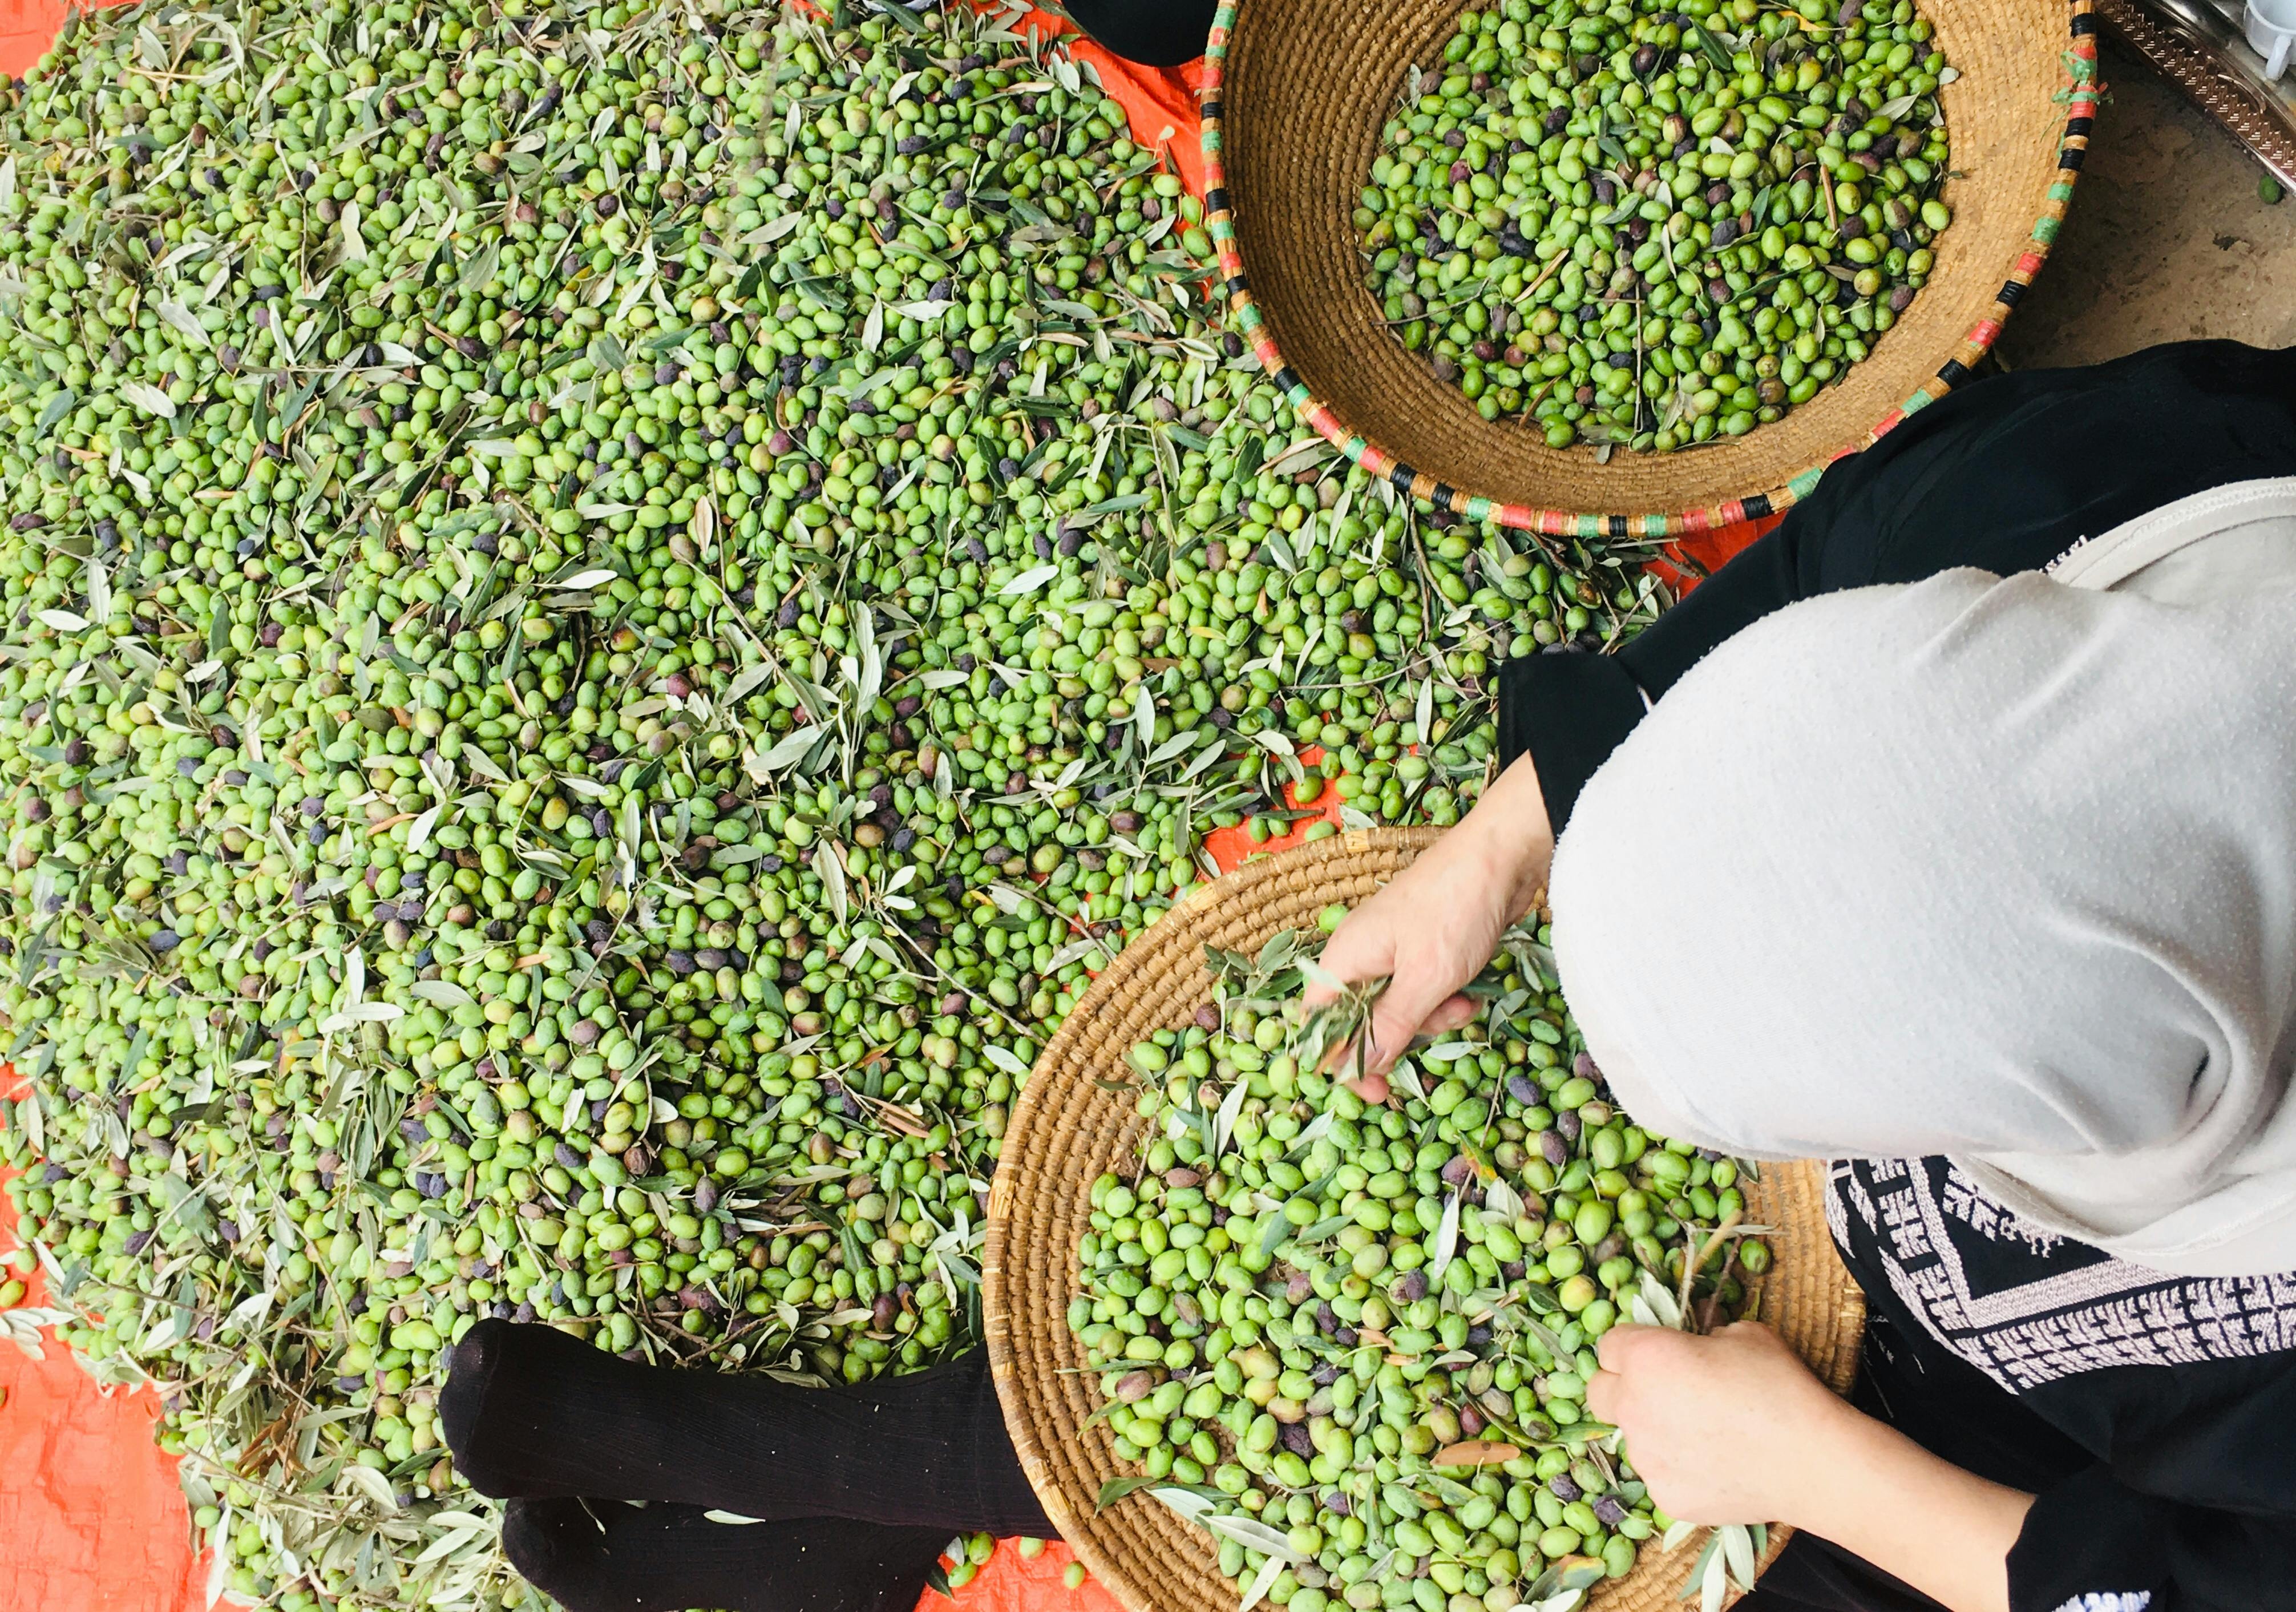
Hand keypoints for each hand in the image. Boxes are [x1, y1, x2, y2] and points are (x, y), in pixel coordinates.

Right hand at [1306, 755, 1553, 1101]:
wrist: (1502, 855)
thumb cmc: (1455, 910)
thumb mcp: (1426, 979)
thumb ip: (1391, 1026)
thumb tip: (1361, 1066)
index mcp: (1343, 960)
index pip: (1318, 1026)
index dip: (1340, 1063)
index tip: (1376, 1091)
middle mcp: (1358, 956)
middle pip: (1359, 1022)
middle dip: (1399, 1038)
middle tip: (1431, 1042)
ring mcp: (1390, 951)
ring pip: (1396, 1010)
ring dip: (1430, 1020)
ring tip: (1461, 1004)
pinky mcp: (1421, 949)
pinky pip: (1421, 992)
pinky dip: (1443, 1000)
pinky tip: (1469, 992)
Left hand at [1588, 1323, 2035, 1611]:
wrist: (1812, 1461)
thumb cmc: (1779, 1386)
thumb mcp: (1743, 1334)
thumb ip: (1702, 1337)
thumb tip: (1695, 1347)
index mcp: (1646, 1358)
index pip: (1609, 1345)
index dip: (1634, 1346)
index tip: (1658, 1353)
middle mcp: (1633, 1407)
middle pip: (1598, 1393)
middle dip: (1622, 1388)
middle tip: (1663, 1392)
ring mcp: (1646, 1458)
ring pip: (1632, 1438)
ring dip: (1654, 1431)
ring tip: (1704, 1435)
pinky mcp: (1665, 1497)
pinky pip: (1660, 1475)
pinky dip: (1679, 1470)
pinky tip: (1717, 1467)